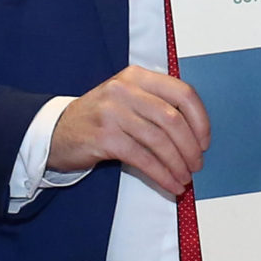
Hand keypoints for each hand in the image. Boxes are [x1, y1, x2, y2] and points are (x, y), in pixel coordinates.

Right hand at [48, 65, 209, 197]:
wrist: (56, 131)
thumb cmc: (99, 119)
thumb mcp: (127, 99)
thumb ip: (157, 106)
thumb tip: (195, 135)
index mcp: (137, 77)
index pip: (183, 93)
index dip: (200, 120)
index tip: (205, 141)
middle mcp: (125, 89)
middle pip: (173, 119)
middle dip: (190, 147)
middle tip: (197, 165)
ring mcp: (112, 112)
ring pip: (159, 141)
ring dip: (178, 164)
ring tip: (184, 178)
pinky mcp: (104, 137)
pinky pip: (143, 158)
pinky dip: (162, 174)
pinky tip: (170, 184)